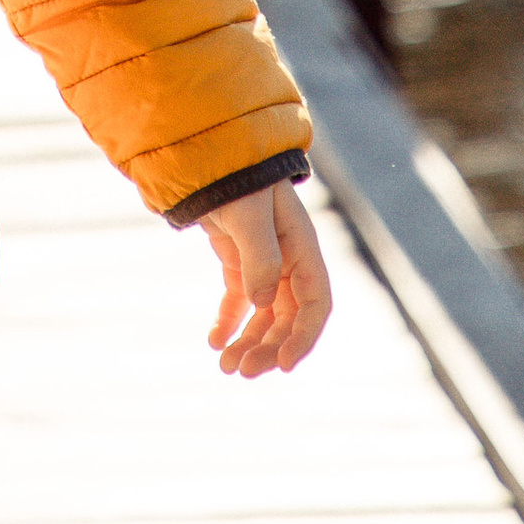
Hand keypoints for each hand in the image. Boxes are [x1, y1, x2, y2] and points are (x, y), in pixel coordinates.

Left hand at [197, 181, 332, 377]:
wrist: (207, 152)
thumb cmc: (236, 176)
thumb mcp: (249, 213)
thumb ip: (260, 256)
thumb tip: (262, 303)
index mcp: (302, 248)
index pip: (316, 303)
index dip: (304, 337)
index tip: (285, 365)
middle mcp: (288, 259)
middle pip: (288, 317)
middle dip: (269, 348)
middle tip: (242, 371)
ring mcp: (264, 261)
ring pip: (264, 315)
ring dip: (249, 342)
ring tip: (226, 367)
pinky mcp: (239, 261)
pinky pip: (240, 301)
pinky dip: (229, 323)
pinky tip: (213, 341)